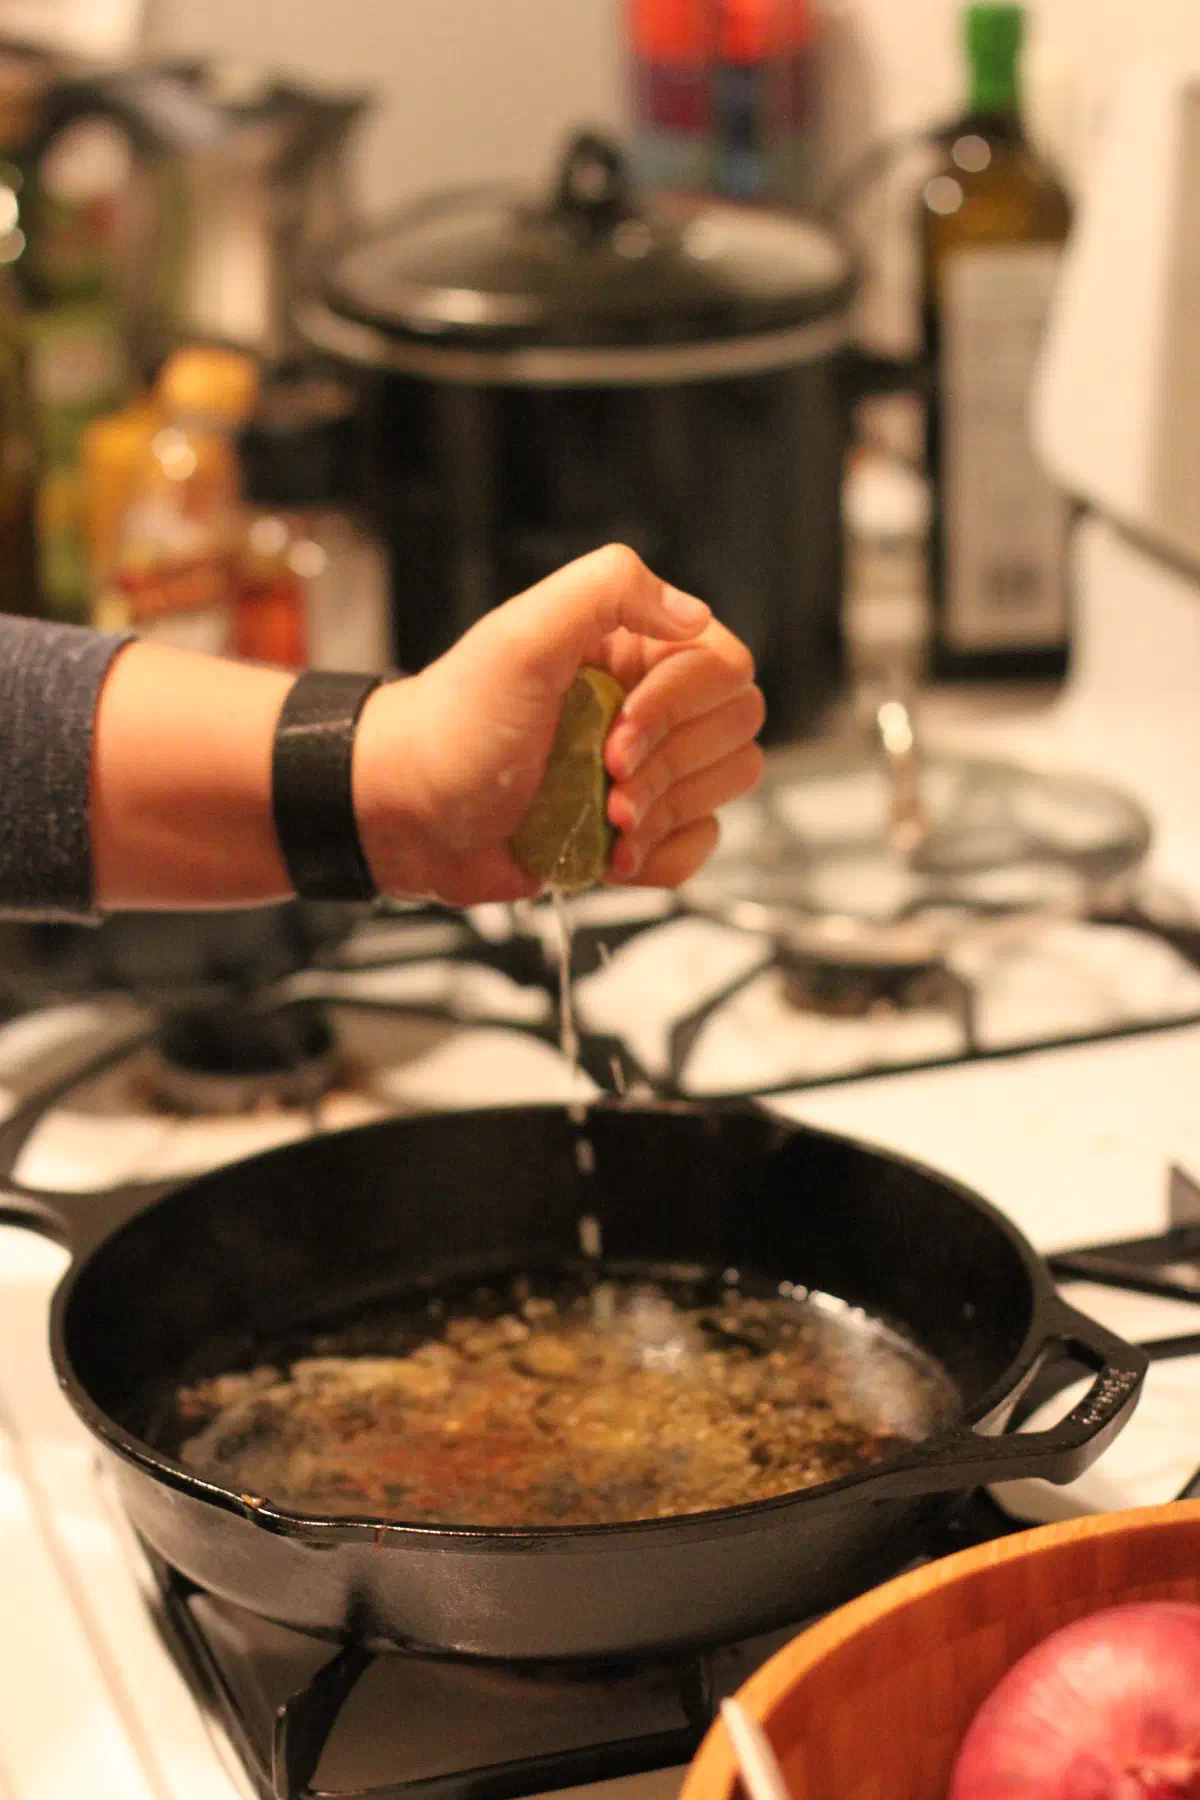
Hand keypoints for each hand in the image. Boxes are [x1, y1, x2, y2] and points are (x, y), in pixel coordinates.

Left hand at [353, 545, 765, 905]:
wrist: (410, 814)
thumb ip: (609, 590)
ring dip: (667, 811)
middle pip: (736, 727)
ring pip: (725, 786)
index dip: (679, 705)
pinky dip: (666, 856)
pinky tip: (614, 854)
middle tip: (605, 775)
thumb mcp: (523, 635)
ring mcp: (647, 770)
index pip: (722, 665)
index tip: (615, 731)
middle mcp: (649, 704)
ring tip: (604, 819)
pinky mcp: (637, 829)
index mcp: (632, 648)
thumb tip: (694, 612)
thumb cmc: (456, 726)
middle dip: (672, 764)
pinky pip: (699, 843)